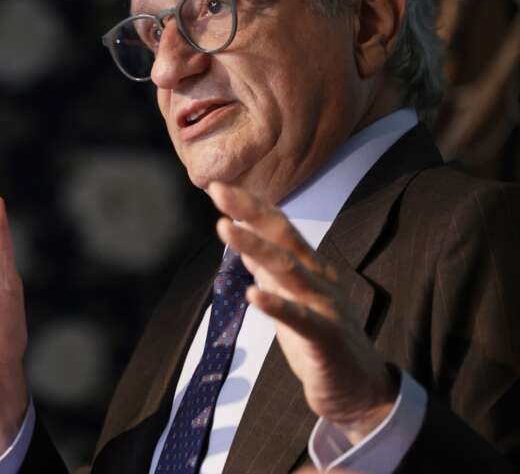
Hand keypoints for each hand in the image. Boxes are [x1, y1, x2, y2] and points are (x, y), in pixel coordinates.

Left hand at [208, 182, 396, 443]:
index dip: (251, 207)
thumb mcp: (291, 300)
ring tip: (225, 228)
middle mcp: (320, 280)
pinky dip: (276, 304)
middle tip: (218, 190)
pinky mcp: (326, 338)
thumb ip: (272, 274)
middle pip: (284, 238)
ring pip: (288, 270)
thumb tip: (246, 246)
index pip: (279, 229)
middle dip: (250, 212)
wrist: (360, 391)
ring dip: (255, 247)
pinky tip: (251, 293)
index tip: (218, 187)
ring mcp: (325, 307)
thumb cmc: (321, 342)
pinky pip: (300, 318)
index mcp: (311, 269)